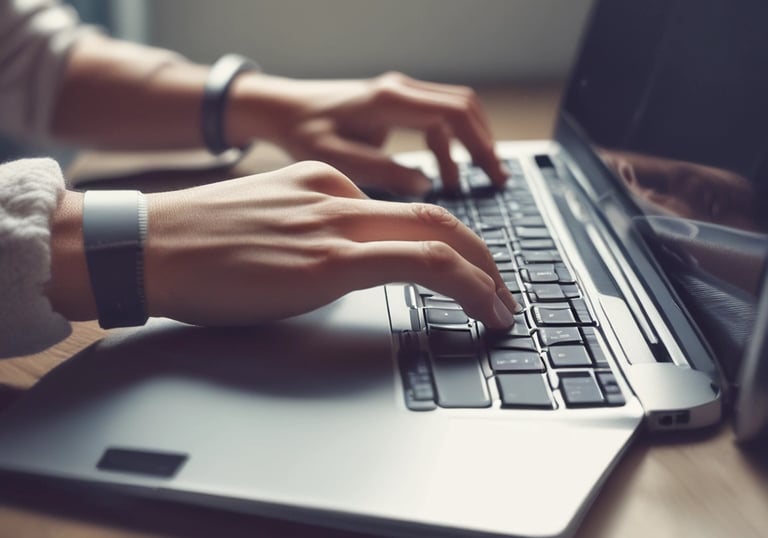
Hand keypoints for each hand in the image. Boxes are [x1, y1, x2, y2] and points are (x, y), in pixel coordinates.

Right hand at [142, 161, 516, 327]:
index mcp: (320, 182)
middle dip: (480, 254)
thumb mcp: (266, 221)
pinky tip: (482, 307)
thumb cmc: (197, 243)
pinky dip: (464, 285)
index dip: (440, 240)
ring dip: (483, 273)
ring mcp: (335, 225)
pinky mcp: (328, 261)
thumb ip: (309, 231)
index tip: (456, 266)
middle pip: (434, 214)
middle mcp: (336, 195)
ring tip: (501, 307)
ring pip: (438, 235)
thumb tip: (341, 263)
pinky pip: (419, 264)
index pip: (399, 211)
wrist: (149, 244)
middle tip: (501, 286)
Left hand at [228, 72, 506, 194]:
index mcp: (389, 100)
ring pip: (452, 114)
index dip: (479, 143)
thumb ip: (381, 172)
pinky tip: (441, 177)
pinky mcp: (393, 107)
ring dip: (466, 146)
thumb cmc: (301, 132)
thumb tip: (424, 185)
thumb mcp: (335, 159)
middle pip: (464, 107)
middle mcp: (399, 91)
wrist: (280, 110)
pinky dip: (445, 147)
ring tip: (471, 184)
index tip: (493, 173)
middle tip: (496, 179)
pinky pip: (433, 122)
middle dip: (483, 144)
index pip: (455, 112)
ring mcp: (398, 96)